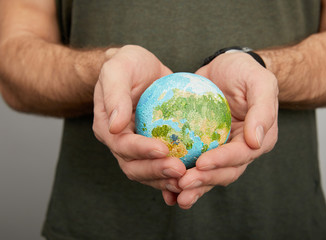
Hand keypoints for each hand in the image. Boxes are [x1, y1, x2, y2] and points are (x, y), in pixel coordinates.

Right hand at [93, 45, 185, 201]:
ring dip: (166, 178)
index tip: (163, 149)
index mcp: (108, 127)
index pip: (122, 145)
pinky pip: (163, 165)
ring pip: (149, 172)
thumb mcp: (117, 69)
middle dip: (156, 171)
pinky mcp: (154, 145)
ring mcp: (138, 147)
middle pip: (134, 166)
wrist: (140, 67)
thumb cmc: (127, 64)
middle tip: (179, 170)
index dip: (141, 150)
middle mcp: (121, 142)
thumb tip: (115, 126)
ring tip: (187, 178)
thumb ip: (114, 94)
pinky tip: (192, 180)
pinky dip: (173, 177)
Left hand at [176, 51, 278, 208]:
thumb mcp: (259, 82)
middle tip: (182, 184)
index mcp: (257, 139)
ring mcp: (221, 149)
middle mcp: (240, 149)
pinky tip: (165, 184)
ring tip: (174, 194)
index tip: (201, 164)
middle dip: (204, 181)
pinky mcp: (204, 146)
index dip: (221, 161)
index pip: (240, 155)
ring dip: (193, 186)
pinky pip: (193, 162)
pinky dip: (181, 175)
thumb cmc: (245, 71)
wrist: (226, 67)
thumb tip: (256, 141)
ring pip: (208, 173)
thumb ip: (263, 109)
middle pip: (224, 172)